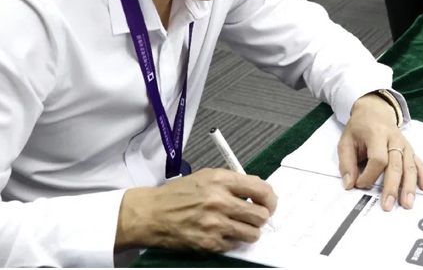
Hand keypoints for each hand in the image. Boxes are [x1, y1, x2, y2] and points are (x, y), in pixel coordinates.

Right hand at [117, 169, 276, 252]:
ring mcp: (215, 224)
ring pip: (253, 233)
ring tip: (239, 226)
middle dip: (261, 217)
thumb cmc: (177, 195)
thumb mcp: (205, 177)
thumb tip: (258, 191)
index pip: (261, 189)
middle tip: (254, 216)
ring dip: (250, 231)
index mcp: (220, 180)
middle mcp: (219, 201)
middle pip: (261, 214)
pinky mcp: (210, 242)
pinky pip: (235, 244)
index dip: (270, 199)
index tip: (269, 203)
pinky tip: (221, 233)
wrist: (152, 214)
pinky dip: (232, 240)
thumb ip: (232, 182)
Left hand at [338, 96, 422, 210]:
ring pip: (409, 167)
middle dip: (392, 187)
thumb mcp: (346, 141)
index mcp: (377, 135)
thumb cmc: (359, 128)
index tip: (359, 184)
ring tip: (408, 203)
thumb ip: (346, 163)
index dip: (369, 175)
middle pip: (396, 165)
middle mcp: (394, 139)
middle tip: (388, 205)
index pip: (377, 159)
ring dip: (409, 186)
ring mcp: (405, 145)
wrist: (375, 111)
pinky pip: (419, 163)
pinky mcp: (410, 150)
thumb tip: (349, 184)